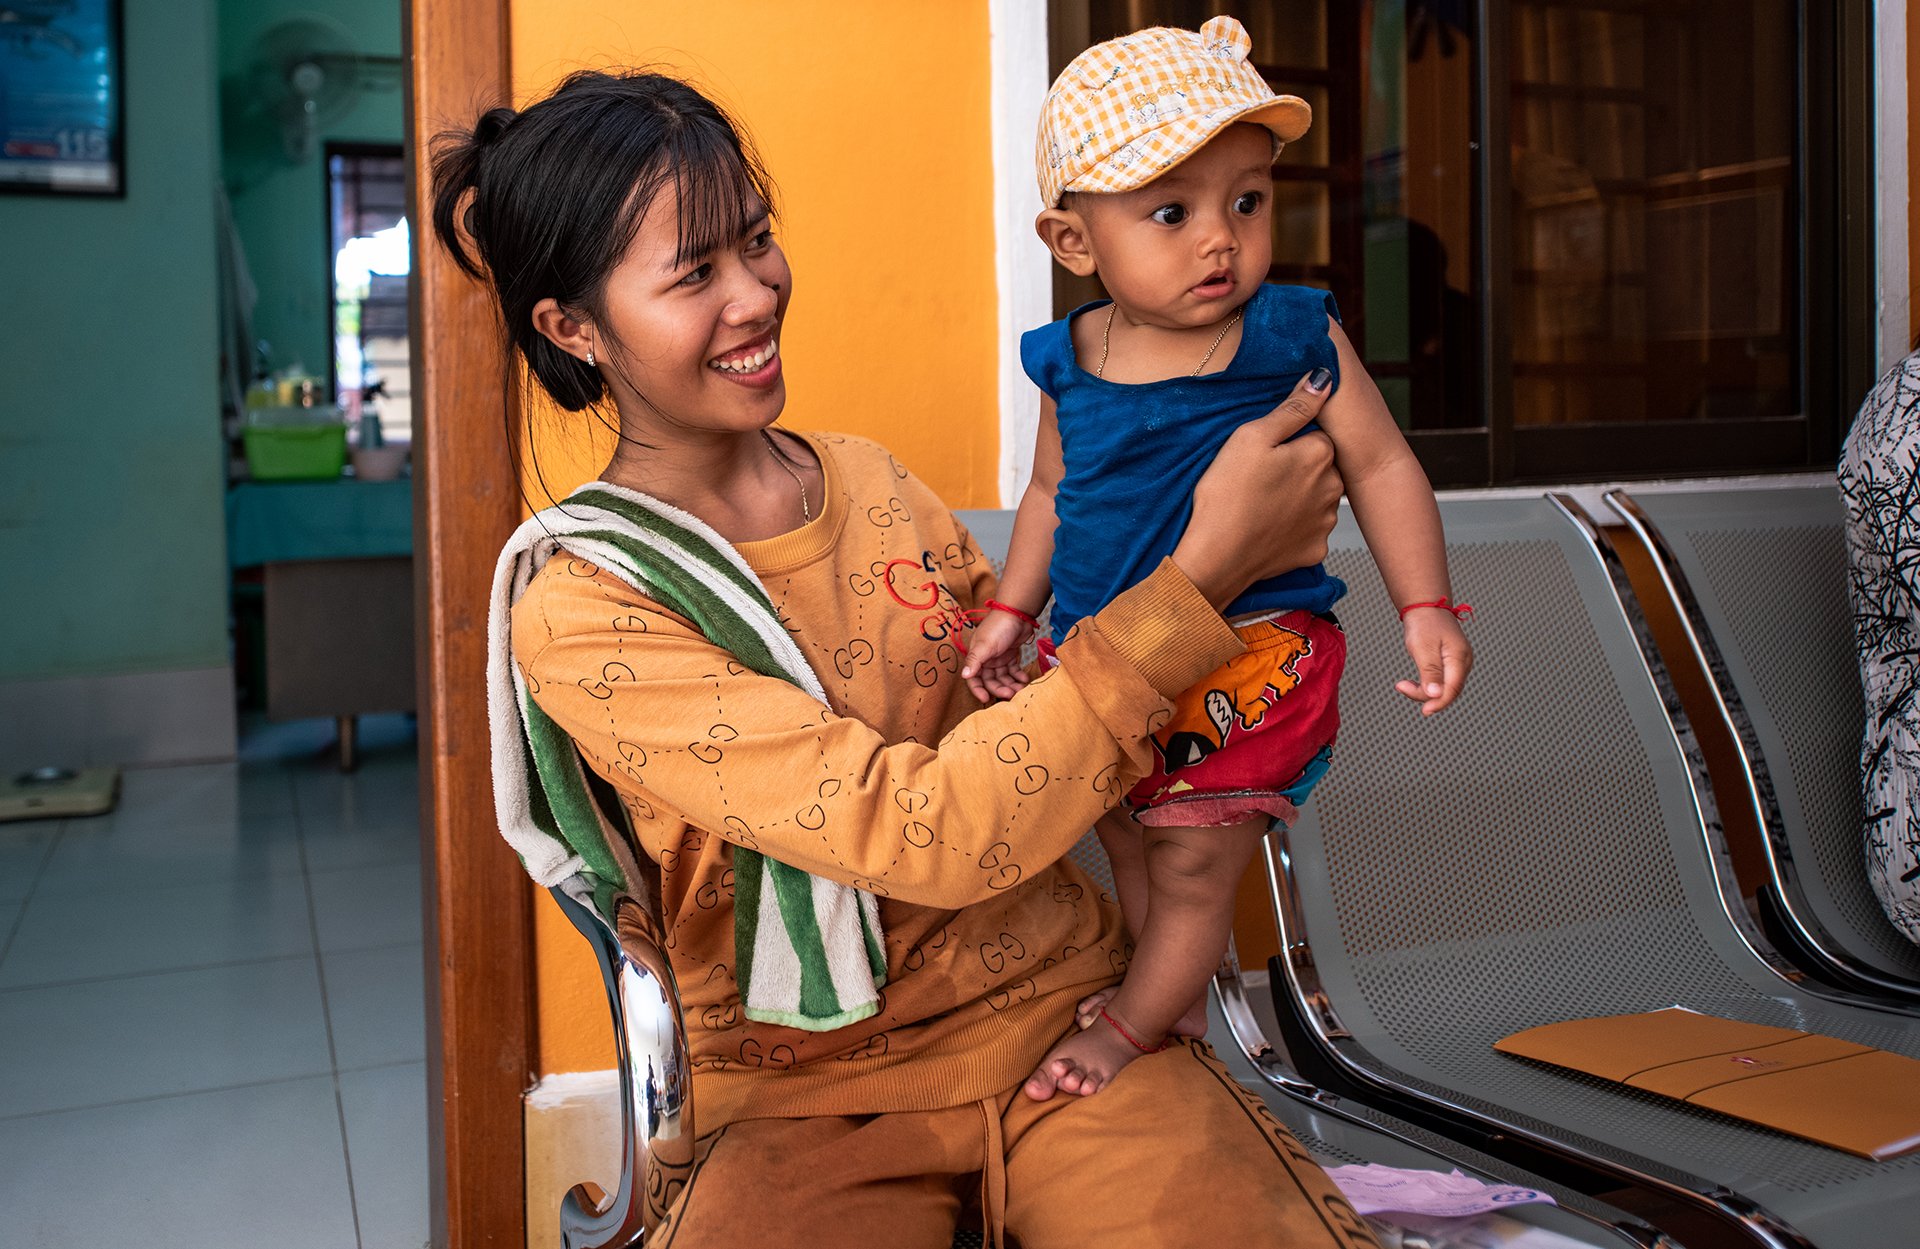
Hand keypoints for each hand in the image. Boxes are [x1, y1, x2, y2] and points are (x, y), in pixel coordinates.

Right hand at [961, 610, 1033, 702]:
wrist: (1018, 613)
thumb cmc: (999, 627)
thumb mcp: (985, 645)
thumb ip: (975, 661)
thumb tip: (964, 675)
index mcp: (977, 657)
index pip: (974, 678)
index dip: (978, 689)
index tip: (986, 699)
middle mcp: (986, 659)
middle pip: (991, 680)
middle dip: (1000, 689)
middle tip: (1011, 694)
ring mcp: (999, 658)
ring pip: (1003, 677)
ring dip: (1011, 684)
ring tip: (1021, 689)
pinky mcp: (1011, 655)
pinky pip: (1013, 670)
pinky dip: (1018, 676)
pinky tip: (1024, 679)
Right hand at [1174, 368, 1341, 608]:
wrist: (1216, 558)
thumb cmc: (1227, 496)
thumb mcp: (1251, 437)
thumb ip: (1292, 408)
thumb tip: (1323, 379)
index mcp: (1319, 455)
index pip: (1316, 434)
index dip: (1288, 441)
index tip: (1264, 453)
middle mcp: (1332, 488)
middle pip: (1320, 466)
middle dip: (1297, 468)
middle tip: (1259, 477)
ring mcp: (1325, 523)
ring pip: (1316, 498)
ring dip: (1297, 497)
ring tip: (1261, 502)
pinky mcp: (1314, 550)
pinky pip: (1308, 530)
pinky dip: (1293, 527)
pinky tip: (1267, 526)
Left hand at [1395, 608, 1471, 715]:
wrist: (1426, 607)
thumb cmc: (1424, 623)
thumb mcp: (1423, 648)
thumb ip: (1430, 672)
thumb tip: (1435, 696)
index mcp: (1459, 658)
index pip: (1453, 689)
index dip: (1439, 703)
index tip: (1424, 711)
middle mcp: (1464, 662)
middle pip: (1449, 691)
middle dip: (1427, 697)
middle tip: (1402, 687)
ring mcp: (1459, 663)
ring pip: (1445, 688)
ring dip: (1424, 691)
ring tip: (1403, 685)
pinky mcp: (1451, 664)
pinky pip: (1441, 682)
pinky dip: (1427, 686)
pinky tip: (1411, 684)